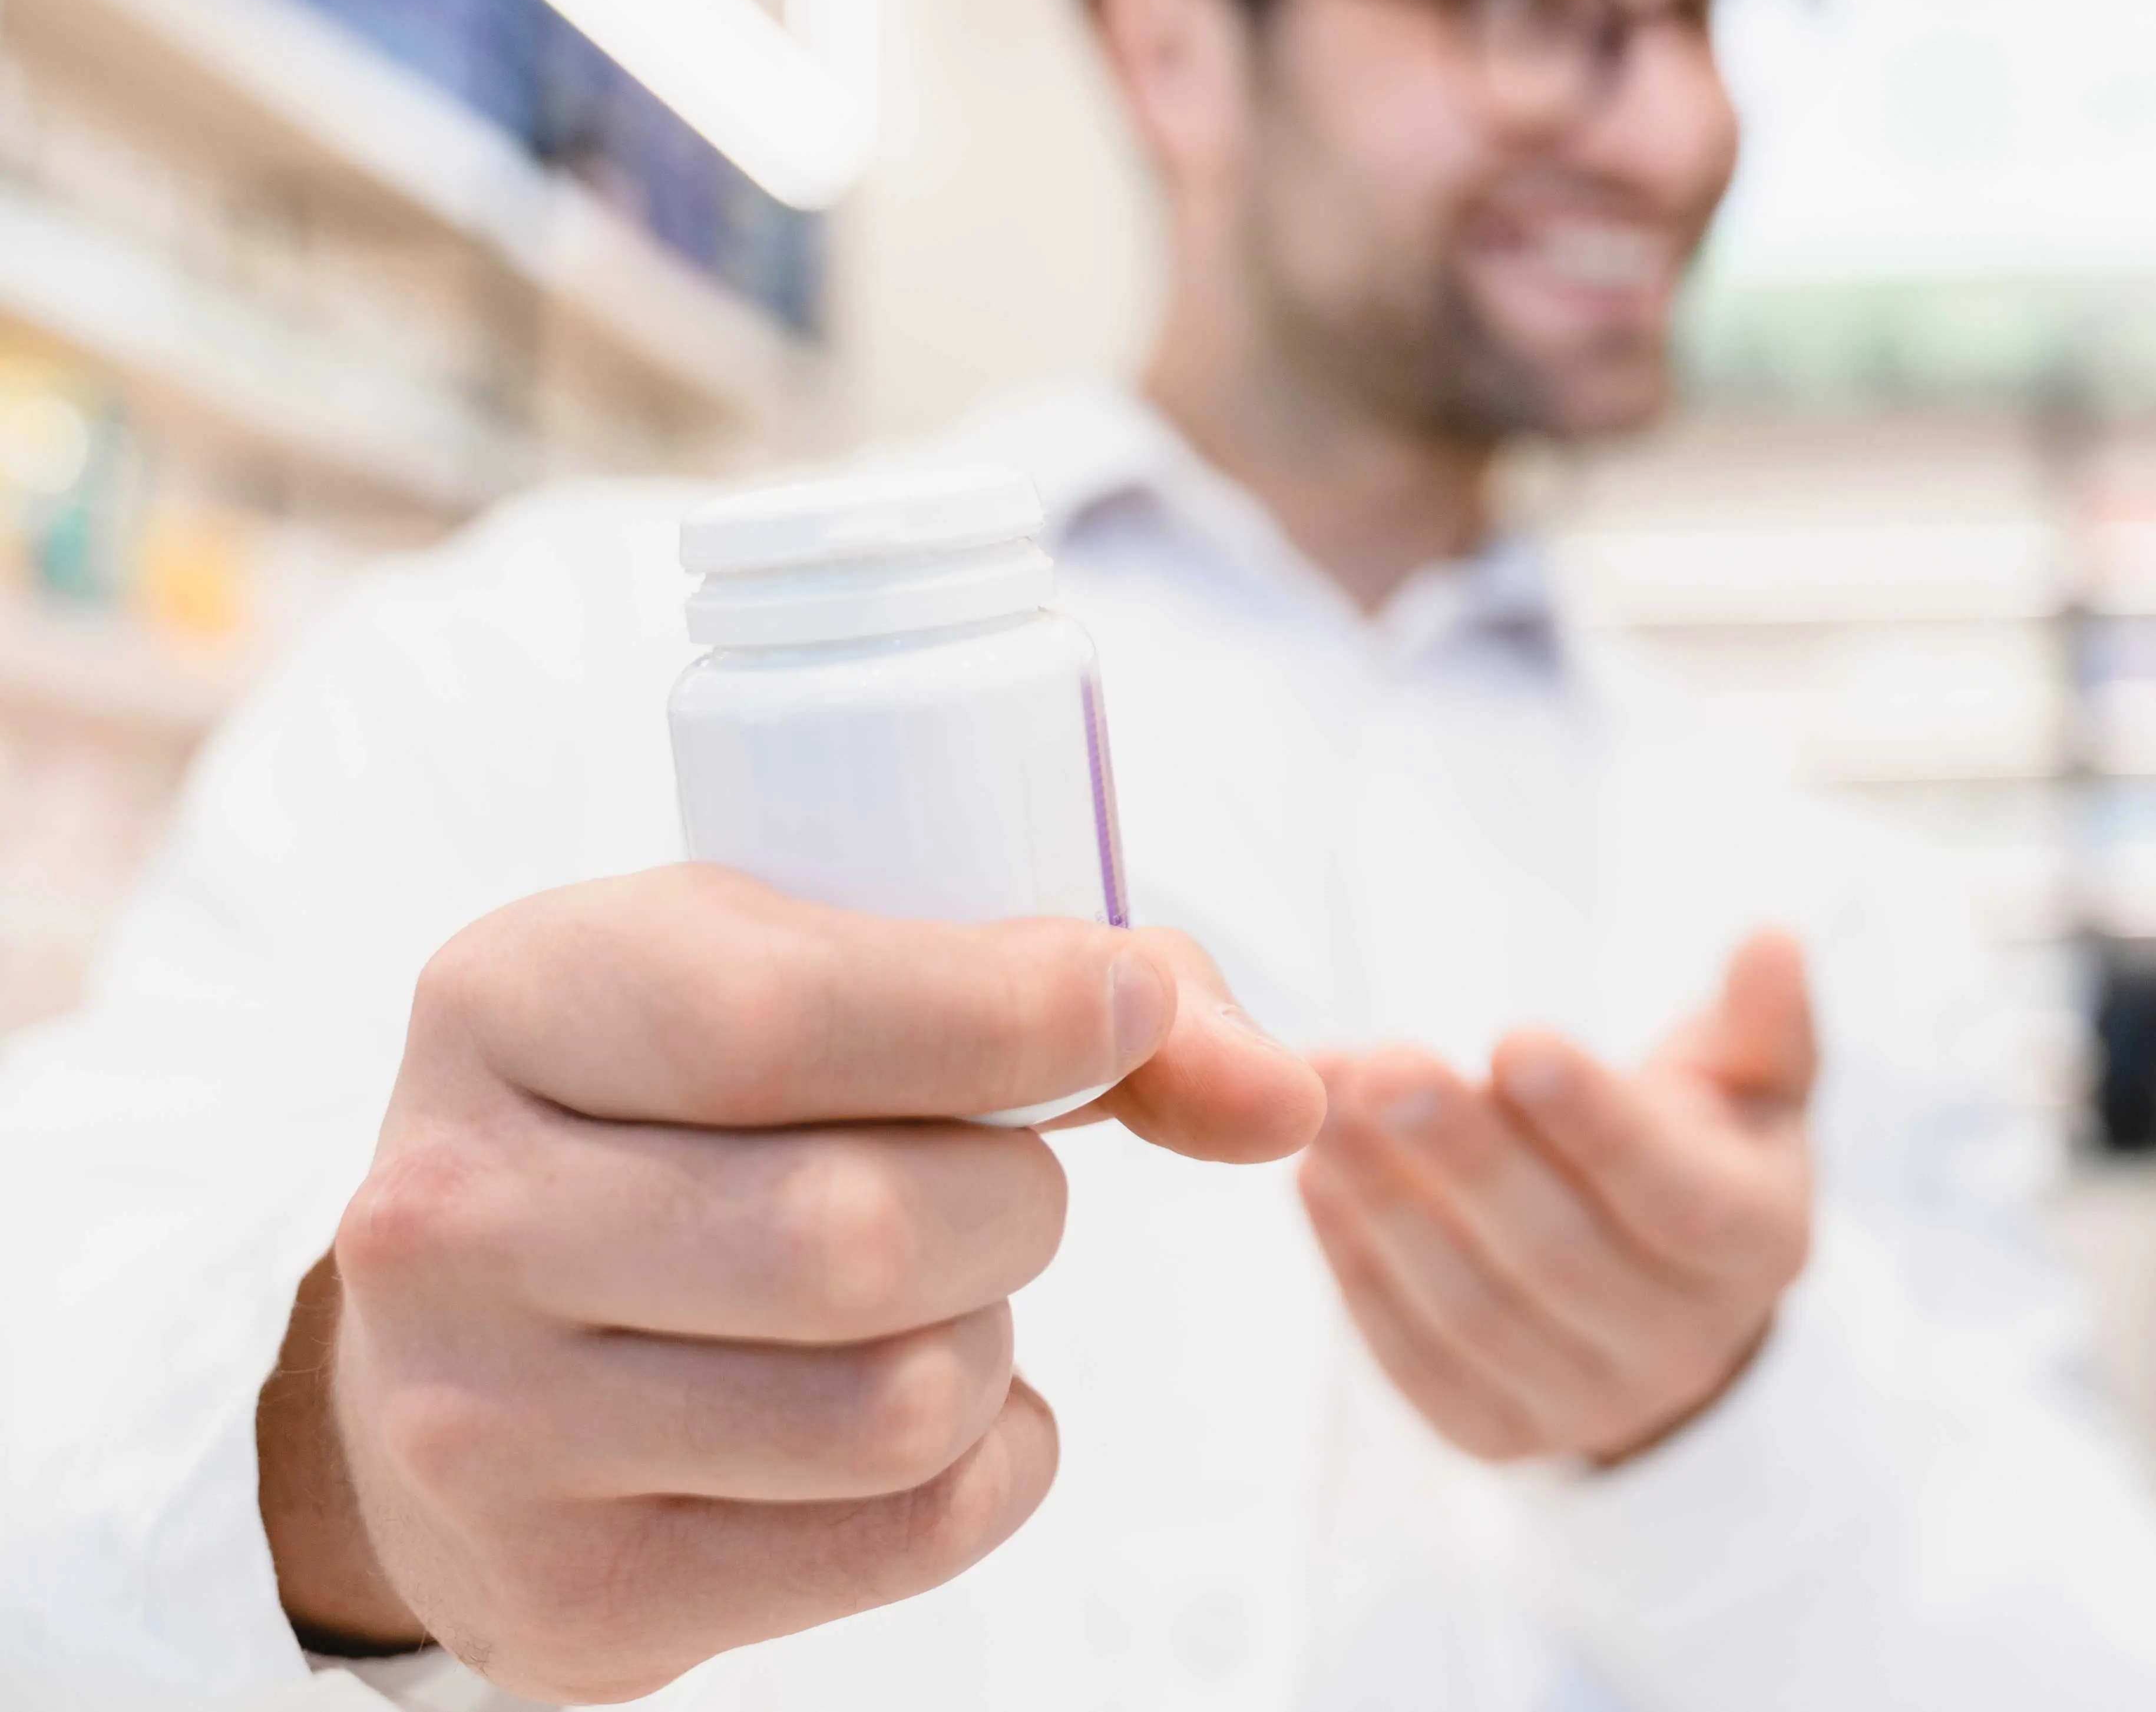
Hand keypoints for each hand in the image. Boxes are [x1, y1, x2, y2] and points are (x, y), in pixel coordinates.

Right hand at [257, 865, 1323, 1701]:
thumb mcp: (838, 973)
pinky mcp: (570, 1598)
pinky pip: (911, 1531)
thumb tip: (1285, 1095)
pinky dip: (989, 1459)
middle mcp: (454, 1217)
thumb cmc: (699, 1113)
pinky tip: (913, 1400)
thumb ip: (1095, 998)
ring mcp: (484, 1428)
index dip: (1013, 1010)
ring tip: (929, 1292)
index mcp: (512, 1000)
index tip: (1129, 1001)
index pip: (788, 1017)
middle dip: (1015, 1199)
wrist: (463, 1342)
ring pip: (904, 1401)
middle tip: (992, 1179)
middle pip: (867, 1233)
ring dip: (995, 1336)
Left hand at [1297, 930, 1816, 1466]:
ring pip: (1476, 1313)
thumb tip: (1773, 940)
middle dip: (1463, 1155)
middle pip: (1560, 1256)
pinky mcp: (1497, 1434)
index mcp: (1759, 1245)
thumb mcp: (1753, 1080)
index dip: (1595, 1123)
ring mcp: (1587, 1403)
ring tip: (1326, 1104)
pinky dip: (1357, 1272)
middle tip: (1383, 1063)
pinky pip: (1417, 1362)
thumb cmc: (1703, 1150)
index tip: (1514, 1037)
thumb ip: (1758, 1017)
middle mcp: (1684, 1345)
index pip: (1678, 1197)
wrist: (1669, 1297)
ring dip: (1389, 1204)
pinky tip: (1320, 1179)